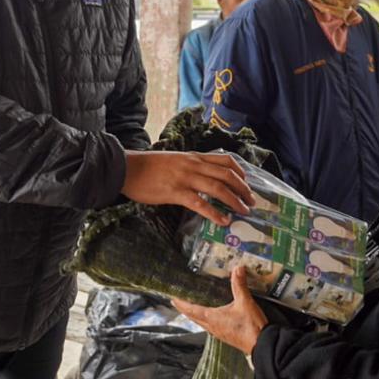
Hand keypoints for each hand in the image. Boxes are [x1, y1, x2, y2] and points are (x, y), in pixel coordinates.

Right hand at [122, 150, 251, 225]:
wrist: (126, 168)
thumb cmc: (147, 167)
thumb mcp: (173, 160)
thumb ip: (189, 166)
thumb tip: (202, 178)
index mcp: (193, 157)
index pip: (225, 160)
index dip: (240, 172)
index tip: (247, 182)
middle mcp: (193, 165)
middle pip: (227, 174)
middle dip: (243, 189)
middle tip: (251, 202)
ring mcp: (185, 178)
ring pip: (218, 188)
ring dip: (234, 201)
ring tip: (243, 212)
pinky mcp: (175, 192)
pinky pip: (200, 203)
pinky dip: (215, 213)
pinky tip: (223, 221)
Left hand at [173, 266, 268, 354]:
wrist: (262, 345)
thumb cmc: (251, 325)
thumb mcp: (245, 302)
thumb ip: (239, 285)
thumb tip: (237, 268)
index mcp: (212, 318)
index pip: (191, 310)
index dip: (181, 304)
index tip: (172, 299)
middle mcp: (212, 327)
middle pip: (194, 318)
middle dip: (185, 310)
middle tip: (179, 302)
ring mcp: (219, 333)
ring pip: (201, 323)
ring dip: (195, 316)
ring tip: (192, 308)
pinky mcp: (226, 336)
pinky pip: (210, 327)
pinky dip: (205, 320)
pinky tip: (211, 317)